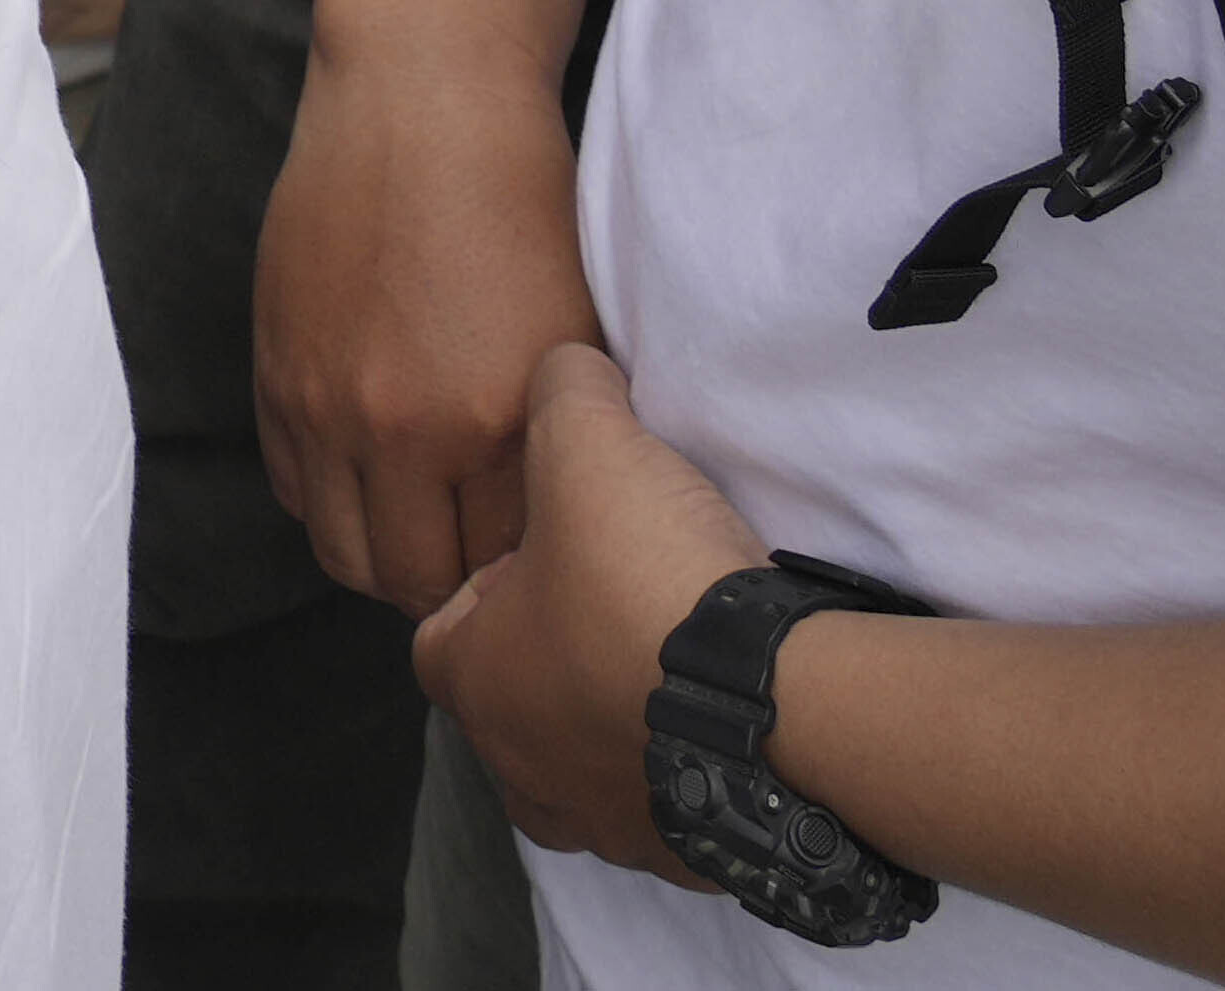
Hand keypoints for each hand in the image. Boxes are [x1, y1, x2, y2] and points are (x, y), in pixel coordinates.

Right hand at [258, 48, 601, 613]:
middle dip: (447, 590)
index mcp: (485, 422)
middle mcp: (392, 425)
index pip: (497, 569)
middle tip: (476, 562)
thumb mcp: (568, 341)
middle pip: (408, 580)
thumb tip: (542, 536)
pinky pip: (291, 483)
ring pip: (339, 548)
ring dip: (381, 555)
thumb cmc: (520, 210)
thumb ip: (547, 447)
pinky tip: (368, 470)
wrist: (421, 104)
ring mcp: (318, 397)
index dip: (520, 580)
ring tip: (420, 525)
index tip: (536, 568)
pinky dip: (329, 498)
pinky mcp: (272, 364)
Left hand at [411, 345, 761, 879]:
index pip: (446, 618)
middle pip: (519, 697)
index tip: (557, 542)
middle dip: (560, 652)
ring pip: (590, 763)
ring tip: (682, 661)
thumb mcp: (587, 439)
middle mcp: (520, 768)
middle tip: (626, 601)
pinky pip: (677, 808)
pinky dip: (694, 768)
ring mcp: (606, 825)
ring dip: (624, 718)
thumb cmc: (648, 580)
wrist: (779, 704)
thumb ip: (560, 389)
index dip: (498, 571)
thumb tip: (562, 365)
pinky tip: (733, 717)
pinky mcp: (691, 860)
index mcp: (466, 679)